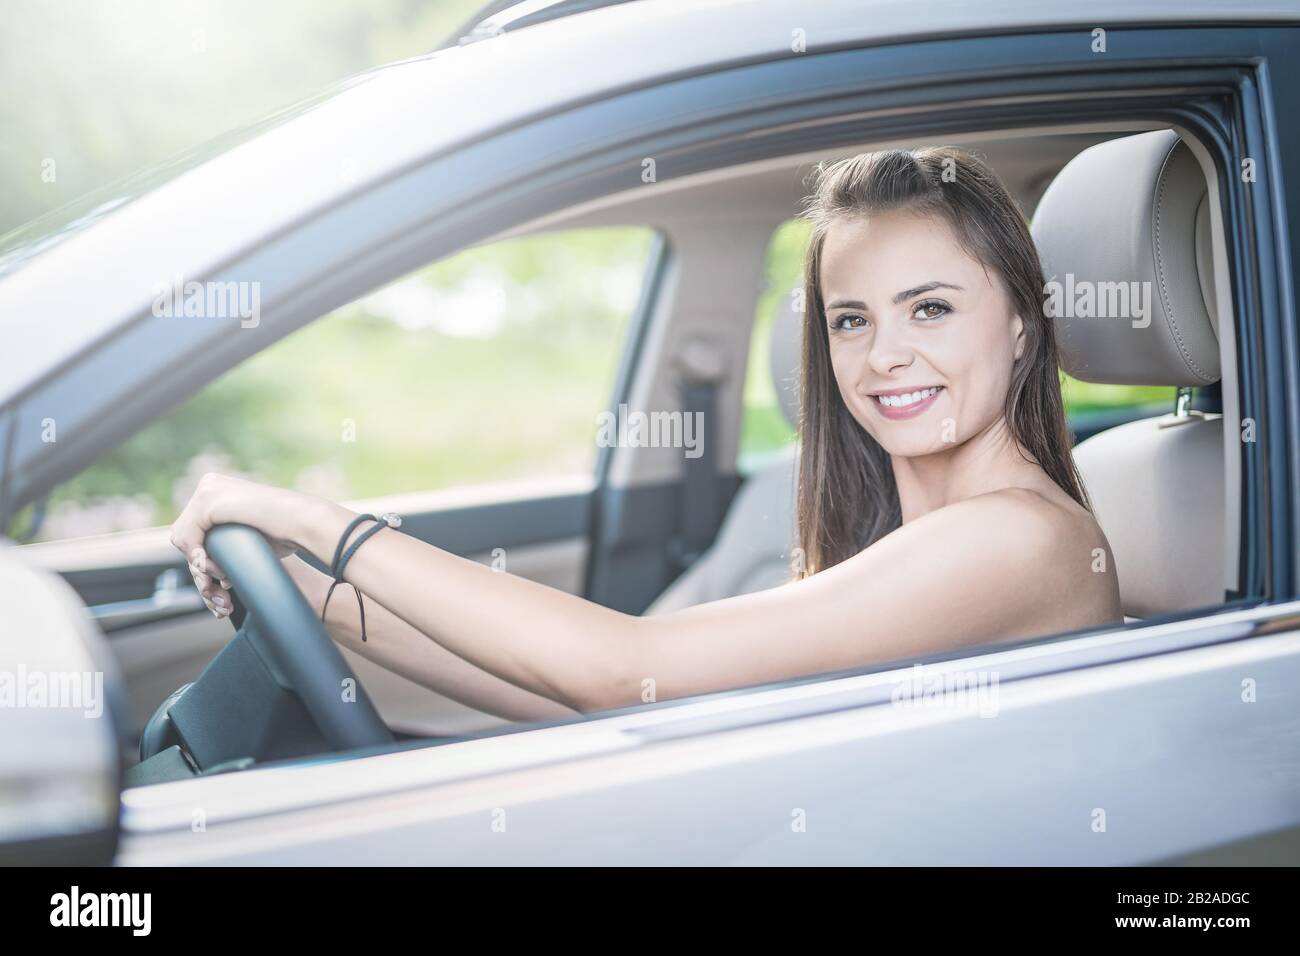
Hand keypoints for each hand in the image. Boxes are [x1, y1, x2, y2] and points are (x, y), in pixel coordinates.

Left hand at [169, 473, 337, 618]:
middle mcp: (210, 484)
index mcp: (219, 489)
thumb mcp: (246, 535)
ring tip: (224, 579)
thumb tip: (202, 561)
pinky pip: (187, 537)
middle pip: (185, 533)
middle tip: (217, 593)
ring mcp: (208, 489)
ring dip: (200, 565)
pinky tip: (218, 568)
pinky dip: (199, 558)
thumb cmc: (286, 533)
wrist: (303, 523)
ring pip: (182, 537)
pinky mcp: (208, 501)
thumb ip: (226, 539)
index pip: (194, 528)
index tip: (219, 585)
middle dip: (199, 568)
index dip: (203, 559)